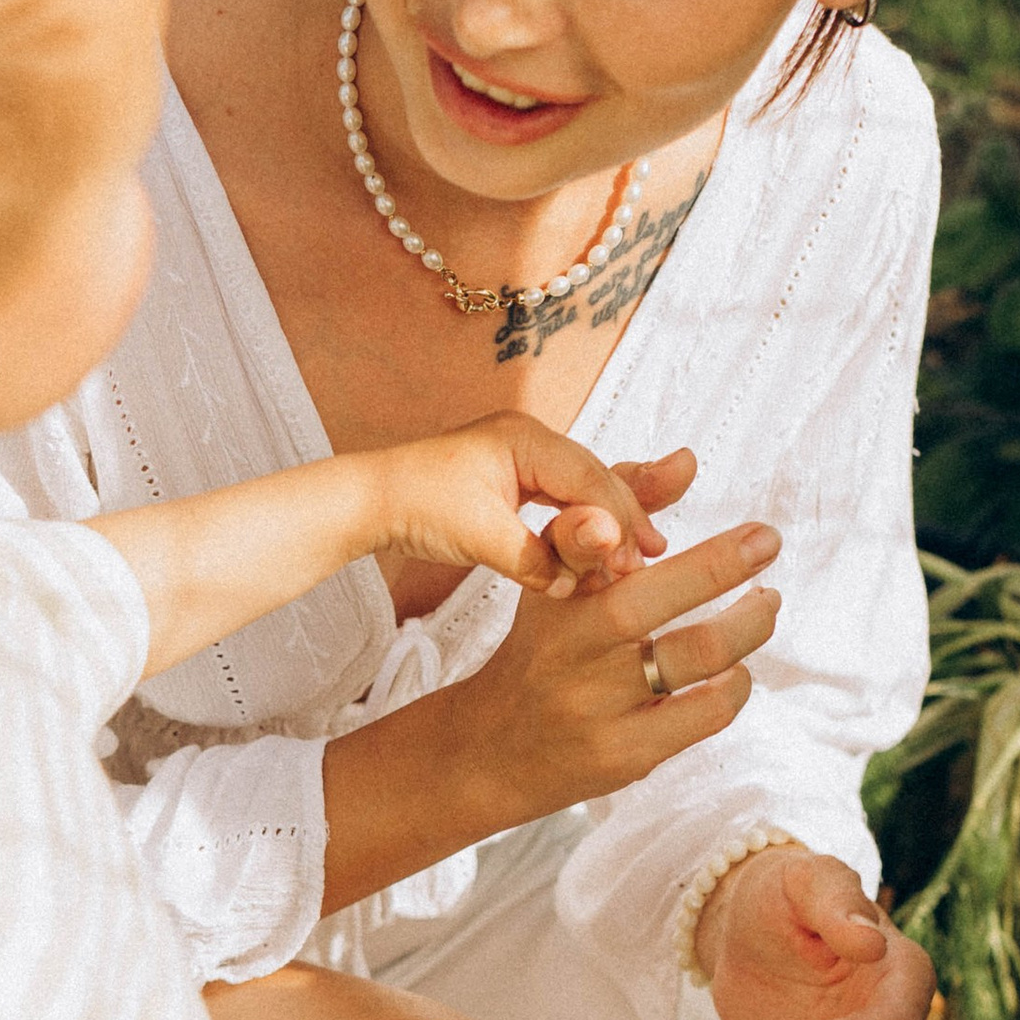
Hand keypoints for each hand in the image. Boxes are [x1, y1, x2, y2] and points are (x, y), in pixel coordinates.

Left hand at [368, 412, 668, 596]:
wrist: (367, 501)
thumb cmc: (413, 504)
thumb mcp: (477, 536)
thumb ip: (533, 557)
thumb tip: (576, 583)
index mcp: (523, 436)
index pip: (587, 475)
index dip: (618, 517)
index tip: (639, 556)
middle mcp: (529, 440)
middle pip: (592, 478)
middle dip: (623, 518)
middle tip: (652, 557)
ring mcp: (523, 459)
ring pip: (580, 491)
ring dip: (606, 525)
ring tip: (634, 559)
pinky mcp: (514, 482)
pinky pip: (561, 502)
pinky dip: (581, 527)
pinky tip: (599, 552)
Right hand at [443, 511, 785, 811]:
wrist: (495, 751)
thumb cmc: (544, 651)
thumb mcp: (561, 583)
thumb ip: (618, 514)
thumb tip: (687, 462)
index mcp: (554, 599)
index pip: (583, 545)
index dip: (623, 517)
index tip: (682, 509)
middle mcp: (570, 650)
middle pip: (647, 601)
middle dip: (719, 564)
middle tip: (767, 540)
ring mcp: (596, 706)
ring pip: (692, 657)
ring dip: (747, 624)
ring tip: (766, 605)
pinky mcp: (625, 754)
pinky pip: (704, 715)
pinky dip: (735, 685)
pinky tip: (737, 671)